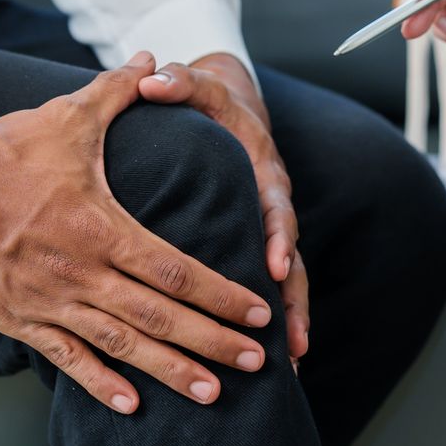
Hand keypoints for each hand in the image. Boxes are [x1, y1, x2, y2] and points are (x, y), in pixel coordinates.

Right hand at [0, 54, 273, 413]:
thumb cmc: (3, 149)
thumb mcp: (67, 116)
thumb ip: (117, 91)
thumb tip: (152, 58)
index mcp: (102, 229)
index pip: (177, 272)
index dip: (222, 295)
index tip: (259, 313)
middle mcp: (81, 273)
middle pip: (161, 319)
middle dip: (214, 342)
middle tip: (257, 364)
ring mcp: (49, 302)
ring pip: (122, 347)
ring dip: (171, 372)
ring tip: (213, 393)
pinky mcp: (19, 319)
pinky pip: (66, 359)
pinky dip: (100, 385)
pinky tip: (132, 406)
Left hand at [137, 53, 310, 361]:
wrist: (231, 107)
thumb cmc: (209, 99)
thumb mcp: (196, 83)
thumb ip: (177, 81)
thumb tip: (153, 78)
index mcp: (263, 170)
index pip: (276, 208)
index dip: (279, 238)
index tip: (276, 267)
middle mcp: (273, 205)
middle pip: (292, 259)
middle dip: (292, 301)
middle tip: (291, 343)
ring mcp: (269, 229)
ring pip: (287, 282)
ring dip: (288, 322)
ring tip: (290, 366)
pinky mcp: (257, 244)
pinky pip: (268, 287)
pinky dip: (273, 321)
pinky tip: (272, 358)